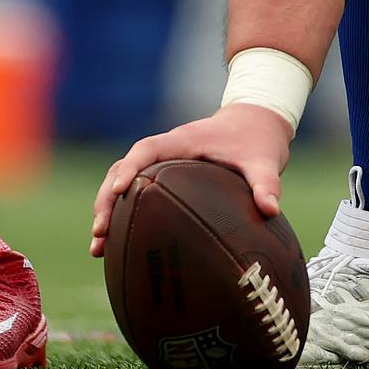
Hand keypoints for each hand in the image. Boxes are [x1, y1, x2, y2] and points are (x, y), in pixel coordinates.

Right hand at [89, 104, 293, 256]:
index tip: (117, 191)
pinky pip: (135, 191)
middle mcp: (167, 149)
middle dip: (106, 199)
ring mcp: (162, 161)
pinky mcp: (164, 174)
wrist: (257, 120)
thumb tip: (270, 210)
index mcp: (184, 140)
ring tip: (98, 247)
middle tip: (99, 233)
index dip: (129, 168)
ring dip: (107, 209)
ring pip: (122, 181)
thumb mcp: (265, 160)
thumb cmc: (258, 139)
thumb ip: (267, 183)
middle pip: (123, 168)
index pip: (146, 149)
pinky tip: (115, 245)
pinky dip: (121, 213)